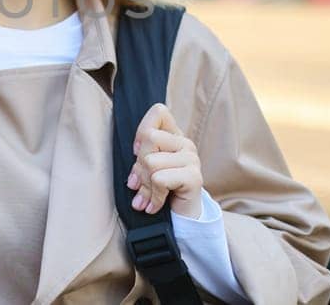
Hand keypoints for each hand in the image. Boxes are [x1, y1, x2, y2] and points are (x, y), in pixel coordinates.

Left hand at [125, 103, 203, 218]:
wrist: (182, 217)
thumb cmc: (162, 190)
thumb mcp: (148, 169)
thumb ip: (142, 154)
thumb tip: (135, 154)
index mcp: (174, 136)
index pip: (159, 112)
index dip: (142, 130)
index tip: (137, 152)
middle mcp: (185, 143)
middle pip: (149, 138)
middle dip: (138, 165)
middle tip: (137, 184)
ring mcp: (192, 159)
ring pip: (151, 162)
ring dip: (144, 186)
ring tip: (145, 198)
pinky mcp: (194, 177)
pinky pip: (160, 180)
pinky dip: (153, 197)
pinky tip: (153, 206)